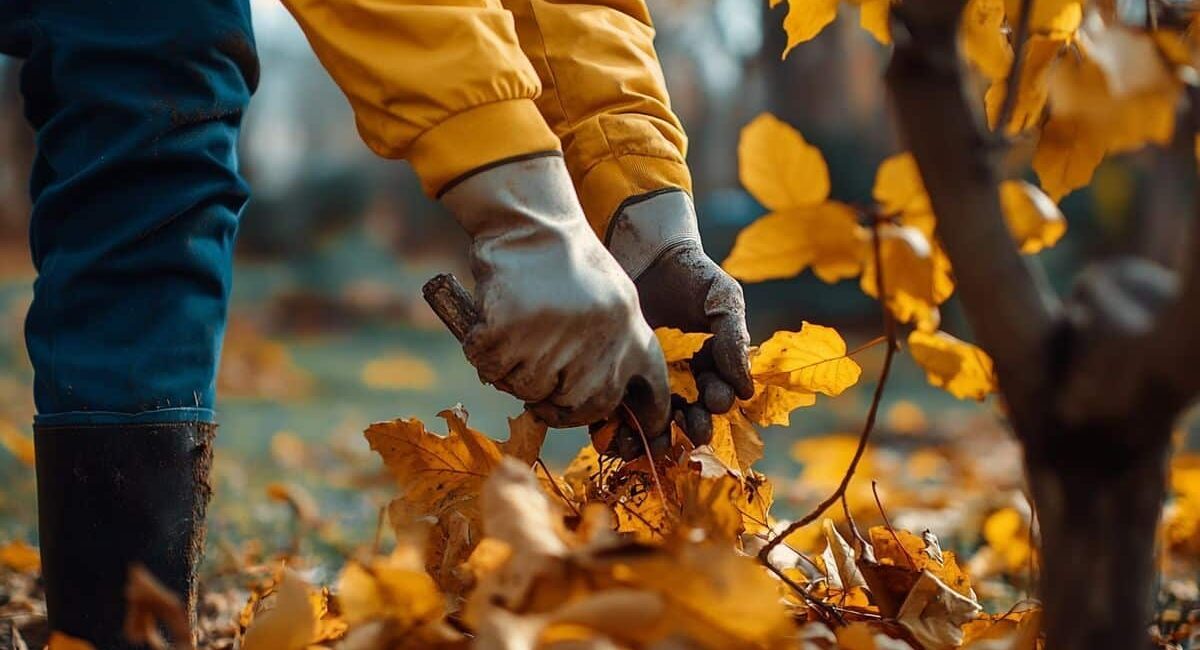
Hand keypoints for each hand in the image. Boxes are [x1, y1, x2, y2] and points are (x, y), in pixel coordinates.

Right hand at [440, 155, 670, 434]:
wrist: (532, 221)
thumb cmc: (567, 259)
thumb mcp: (612, 301)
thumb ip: (614, 348)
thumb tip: (605, 403)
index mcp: (633, 333)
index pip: (653, 394)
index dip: (646, 420)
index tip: (636, 434)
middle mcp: (601, 345)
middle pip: (581, 408)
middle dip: (558, 402)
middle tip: (539, 376)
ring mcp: (555, 343)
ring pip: (530, 392)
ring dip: (516, 373)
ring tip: (515, 334)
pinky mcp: (510, 336)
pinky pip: (493, 369)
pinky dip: (485, 354)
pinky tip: (490, 326)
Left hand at [608, 191, 753, 446]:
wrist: (645, 252)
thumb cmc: (691, 274)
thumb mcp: (723, 299)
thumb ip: (734, 339)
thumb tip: (746, 391)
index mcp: (709, 368)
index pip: (715, 399)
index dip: (716, 405)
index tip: (713, 400)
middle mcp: (678, 381)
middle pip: (685, 418)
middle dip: (690, 428)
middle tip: (688, 427)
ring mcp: (643, 381)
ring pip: (649, 422)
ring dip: (651, 438)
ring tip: (650, 441)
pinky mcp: (611, 376)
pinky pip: (613, 410)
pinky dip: (614, 427)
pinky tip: (615, 431)